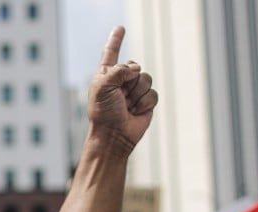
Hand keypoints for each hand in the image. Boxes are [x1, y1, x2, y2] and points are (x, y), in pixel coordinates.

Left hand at [86, 26, 157, 154]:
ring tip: (127, 106)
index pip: (111, 53)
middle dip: (129, 80)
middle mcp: (120, 81)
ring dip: (136, 93)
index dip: (116, 40)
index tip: (120, 28)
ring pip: (146, 78)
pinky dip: (144, 103)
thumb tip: (136, 70)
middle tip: (119, 97)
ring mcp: (133, 91)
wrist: (114, 136)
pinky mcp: (145, 101)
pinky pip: (153, 93)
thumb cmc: (104, 113)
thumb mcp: (104, 86)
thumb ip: (118, 70)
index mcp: (106, 76)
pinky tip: (135, 112)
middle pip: (135, 65)